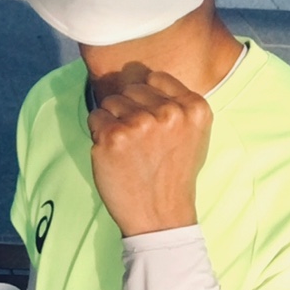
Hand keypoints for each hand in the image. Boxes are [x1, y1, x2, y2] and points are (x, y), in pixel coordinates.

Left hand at [88, 66, 211, 237]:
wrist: (161, 217)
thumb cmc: (173, 173)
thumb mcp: (193, 133)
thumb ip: (174, 101)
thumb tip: (140, 73)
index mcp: (194, 108)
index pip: (154, 78)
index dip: (147, 99)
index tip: (154, 123)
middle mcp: (169, 112)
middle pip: (129, 89)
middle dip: (129, 110)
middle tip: (141, 143)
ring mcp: (140, 124)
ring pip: (110, 101)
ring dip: (113, 122)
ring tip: (130, 150)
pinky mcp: (113, 137)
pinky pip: (95, 117)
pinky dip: (98, 134)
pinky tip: (115, 155)